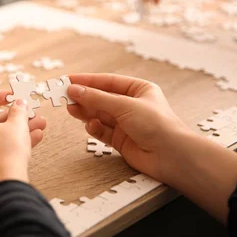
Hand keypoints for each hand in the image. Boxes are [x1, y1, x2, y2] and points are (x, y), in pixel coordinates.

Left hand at [0, 90, 46, 194]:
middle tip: (31, 114)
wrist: (1, 187)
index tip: (13, 96)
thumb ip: (18, 111)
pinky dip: (9, 142)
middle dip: (14, 116)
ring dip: (17, 129)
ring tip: (40, 126)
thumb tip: (20, 104)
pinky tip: (34, 139)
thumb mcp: (16, 126)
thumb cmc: (5, 152)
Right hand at [67, 73, 236, 222]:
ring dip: (85, 112)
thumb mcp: (124, 105)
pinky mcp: (121, 140)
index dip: (87, 80)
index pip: (107, 82)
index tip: (68, 80)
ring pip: (99, 114)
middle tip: (63, 96)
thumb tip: (74, 89)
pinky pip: (102, 131)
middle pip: (101, 98)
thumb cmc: (157, 125)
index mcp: (138, 90)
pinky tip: (91, 126)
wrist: (172, 156)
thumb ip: (96, 98)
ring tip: (71, 109)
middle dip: (83, 97)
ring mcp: (126, 123)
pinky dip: (94, 128)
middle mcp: (131, 105)